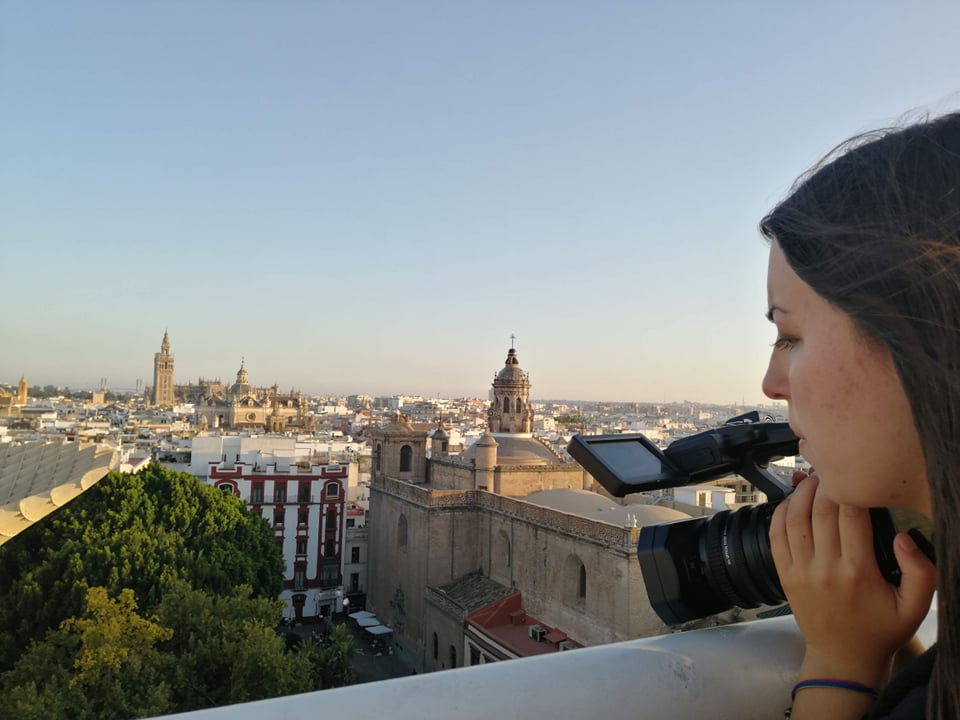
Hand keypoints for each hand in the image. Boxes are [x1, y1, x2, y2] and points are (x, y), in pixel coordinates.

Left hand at [770, 473, 935, 686]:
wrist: (843, 658)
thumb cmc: (882, 630)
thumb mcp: (915, 607)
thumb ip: (921, 571)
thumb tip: (903, 536)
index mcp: (858, 571)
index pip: (851, 515)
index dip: (851, 488)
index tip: (855, 472)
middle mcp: (825, 567)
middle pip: (819, 510)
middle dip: (825, 482)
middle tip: (833, 466)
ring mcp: (800, 570)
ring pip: (794, 518)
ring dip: (801, 492)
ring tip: (813, 477)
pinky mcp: (784, 574)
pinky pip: (775, 535)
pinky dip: (780, 512)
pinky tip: (791, 500)